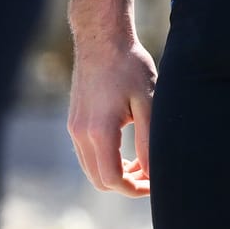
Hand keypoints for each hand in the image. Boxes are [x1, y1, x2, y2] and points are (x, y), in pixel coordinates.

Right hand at [67, 34, 156, 196]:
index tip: (155, 183)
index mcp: (99, 131)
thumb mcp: (149, 101)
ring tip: (142, 162)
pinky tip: (127, 150)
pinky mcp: (74, 122)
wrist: (102, 40)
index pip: (112, 179)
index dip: (135, 189)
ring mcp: (74, 128)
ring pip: (91, 169)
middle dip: (126, 184)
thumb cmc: (130, 66)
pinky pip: (87, 154)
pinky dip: (105, 160)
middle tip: (151, 174)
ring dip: (115, 173)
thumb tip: (152, 170)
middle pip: (99, 180)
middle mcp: (81, 134)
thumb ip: (149, 139)